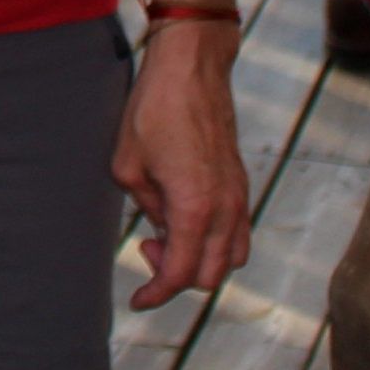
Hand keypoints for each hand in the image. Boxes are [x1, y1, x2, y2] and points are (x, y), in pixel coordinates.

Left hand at [115, 23, 250, 310]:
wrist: (192, 68)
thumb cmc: (154, 110)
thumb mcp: (128, 166)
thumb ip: (145, 207)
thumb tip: (160, 226)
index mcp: (194, 209)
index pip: (180, 274)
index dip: (156, 294)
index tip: (137, 301)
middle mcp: (225, 209)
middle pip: (210, 275)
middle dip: (175, 277)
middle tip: (145, 250)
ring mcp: (238, 196)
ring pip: (231, 258)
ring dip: (199, 262)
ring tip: (164, 236)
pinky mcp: (241, 183)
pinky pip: (237, 233)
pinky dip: (215, 243)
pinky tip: (185, 221)